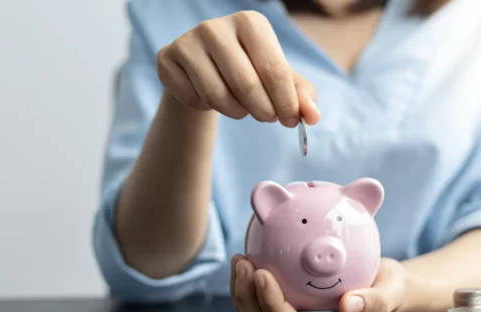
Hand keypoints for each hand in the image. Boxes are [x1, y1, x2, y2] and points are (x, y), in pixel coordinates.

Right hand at [155, 10, 320, 126]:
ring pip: (217, 95)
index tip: (291, 120)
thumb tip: (313, 116)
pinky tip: (209, 96)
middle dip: (262, 110)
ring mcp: (187, 41)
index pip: (274, 69)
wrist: (202, 69)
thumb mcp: (277, 80)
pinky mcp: (167, 59)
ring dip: (235, 112)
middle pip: (246, 84)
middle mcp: (216, 27)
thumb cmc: (248, 71)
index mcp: (250, 22)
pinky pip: (192, 98)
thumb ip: (300, 96)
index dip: (286, 102)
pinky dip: (205, 107)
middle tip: (267, 118)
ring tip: (241, 108)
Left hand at [229, 255, 406, 311]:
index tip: (261, 271)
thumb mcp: (392, 290)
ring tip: (240, 260)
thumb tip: (348, 306)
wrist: (384, 289)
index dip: (270, 304)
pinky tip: (248, 262)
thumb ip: (376, 301)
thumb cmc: (387, 286)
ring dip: (241, 295)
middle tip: (243, 262)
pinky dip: (248, 292)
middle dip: (246, 300)